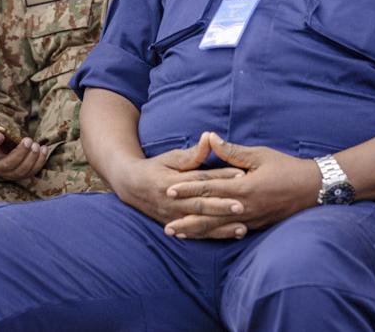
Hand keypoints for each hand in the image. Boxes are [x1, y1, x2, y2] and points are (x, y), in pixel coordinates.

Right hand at [0, 122, 47, 180]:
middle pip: (8, 164)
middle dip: (19, 153)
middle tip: (28, 140)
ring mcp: (9, 173)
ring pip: (21, 171)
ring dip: (31, 158)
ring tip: (36, 145)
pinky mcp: (20, 174)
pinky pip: (31, 172)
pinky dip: (39, 162)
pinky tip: (43, 149)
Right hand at [111, 136, 245, 238]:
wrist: (132, 187)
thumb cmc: (155, 168)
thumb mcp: (170, 158)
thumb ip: (192, 153)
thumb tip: (209, 137)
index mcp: (171, 182)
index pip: (199, 180)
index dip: (220, 177)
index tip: (240, 175)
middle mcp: (172, 202)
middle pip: (200, 205)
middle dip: (221, 207)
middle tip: (242, 206)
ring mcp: (173, 217)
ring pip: (200, 224)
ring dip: (222, 227)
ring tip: (242, 228)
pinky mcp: (175, 226)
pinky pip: (197, 234)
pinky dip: (214, 235)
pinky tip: (232, 235)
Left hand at [163, 134, 319, 238]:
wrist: (315, 189)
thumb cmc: (287, 168)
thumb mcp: (260, 155)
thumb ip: (233, 151)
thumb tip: (211, 138)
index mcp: (243, 188)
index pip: (209, 189)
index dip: (188, 190)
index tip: (169, 190)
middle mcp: (245, 207)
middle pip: (209, 215)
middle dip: (187, 220)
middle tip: (166, 226)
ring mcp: (251, 219)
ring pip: (218, 227)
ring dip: (197, 231)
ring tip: (179, 234)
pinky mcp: (258, 225)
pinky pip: (231, 231)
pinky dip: (215, 234)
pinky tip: (204, 237)